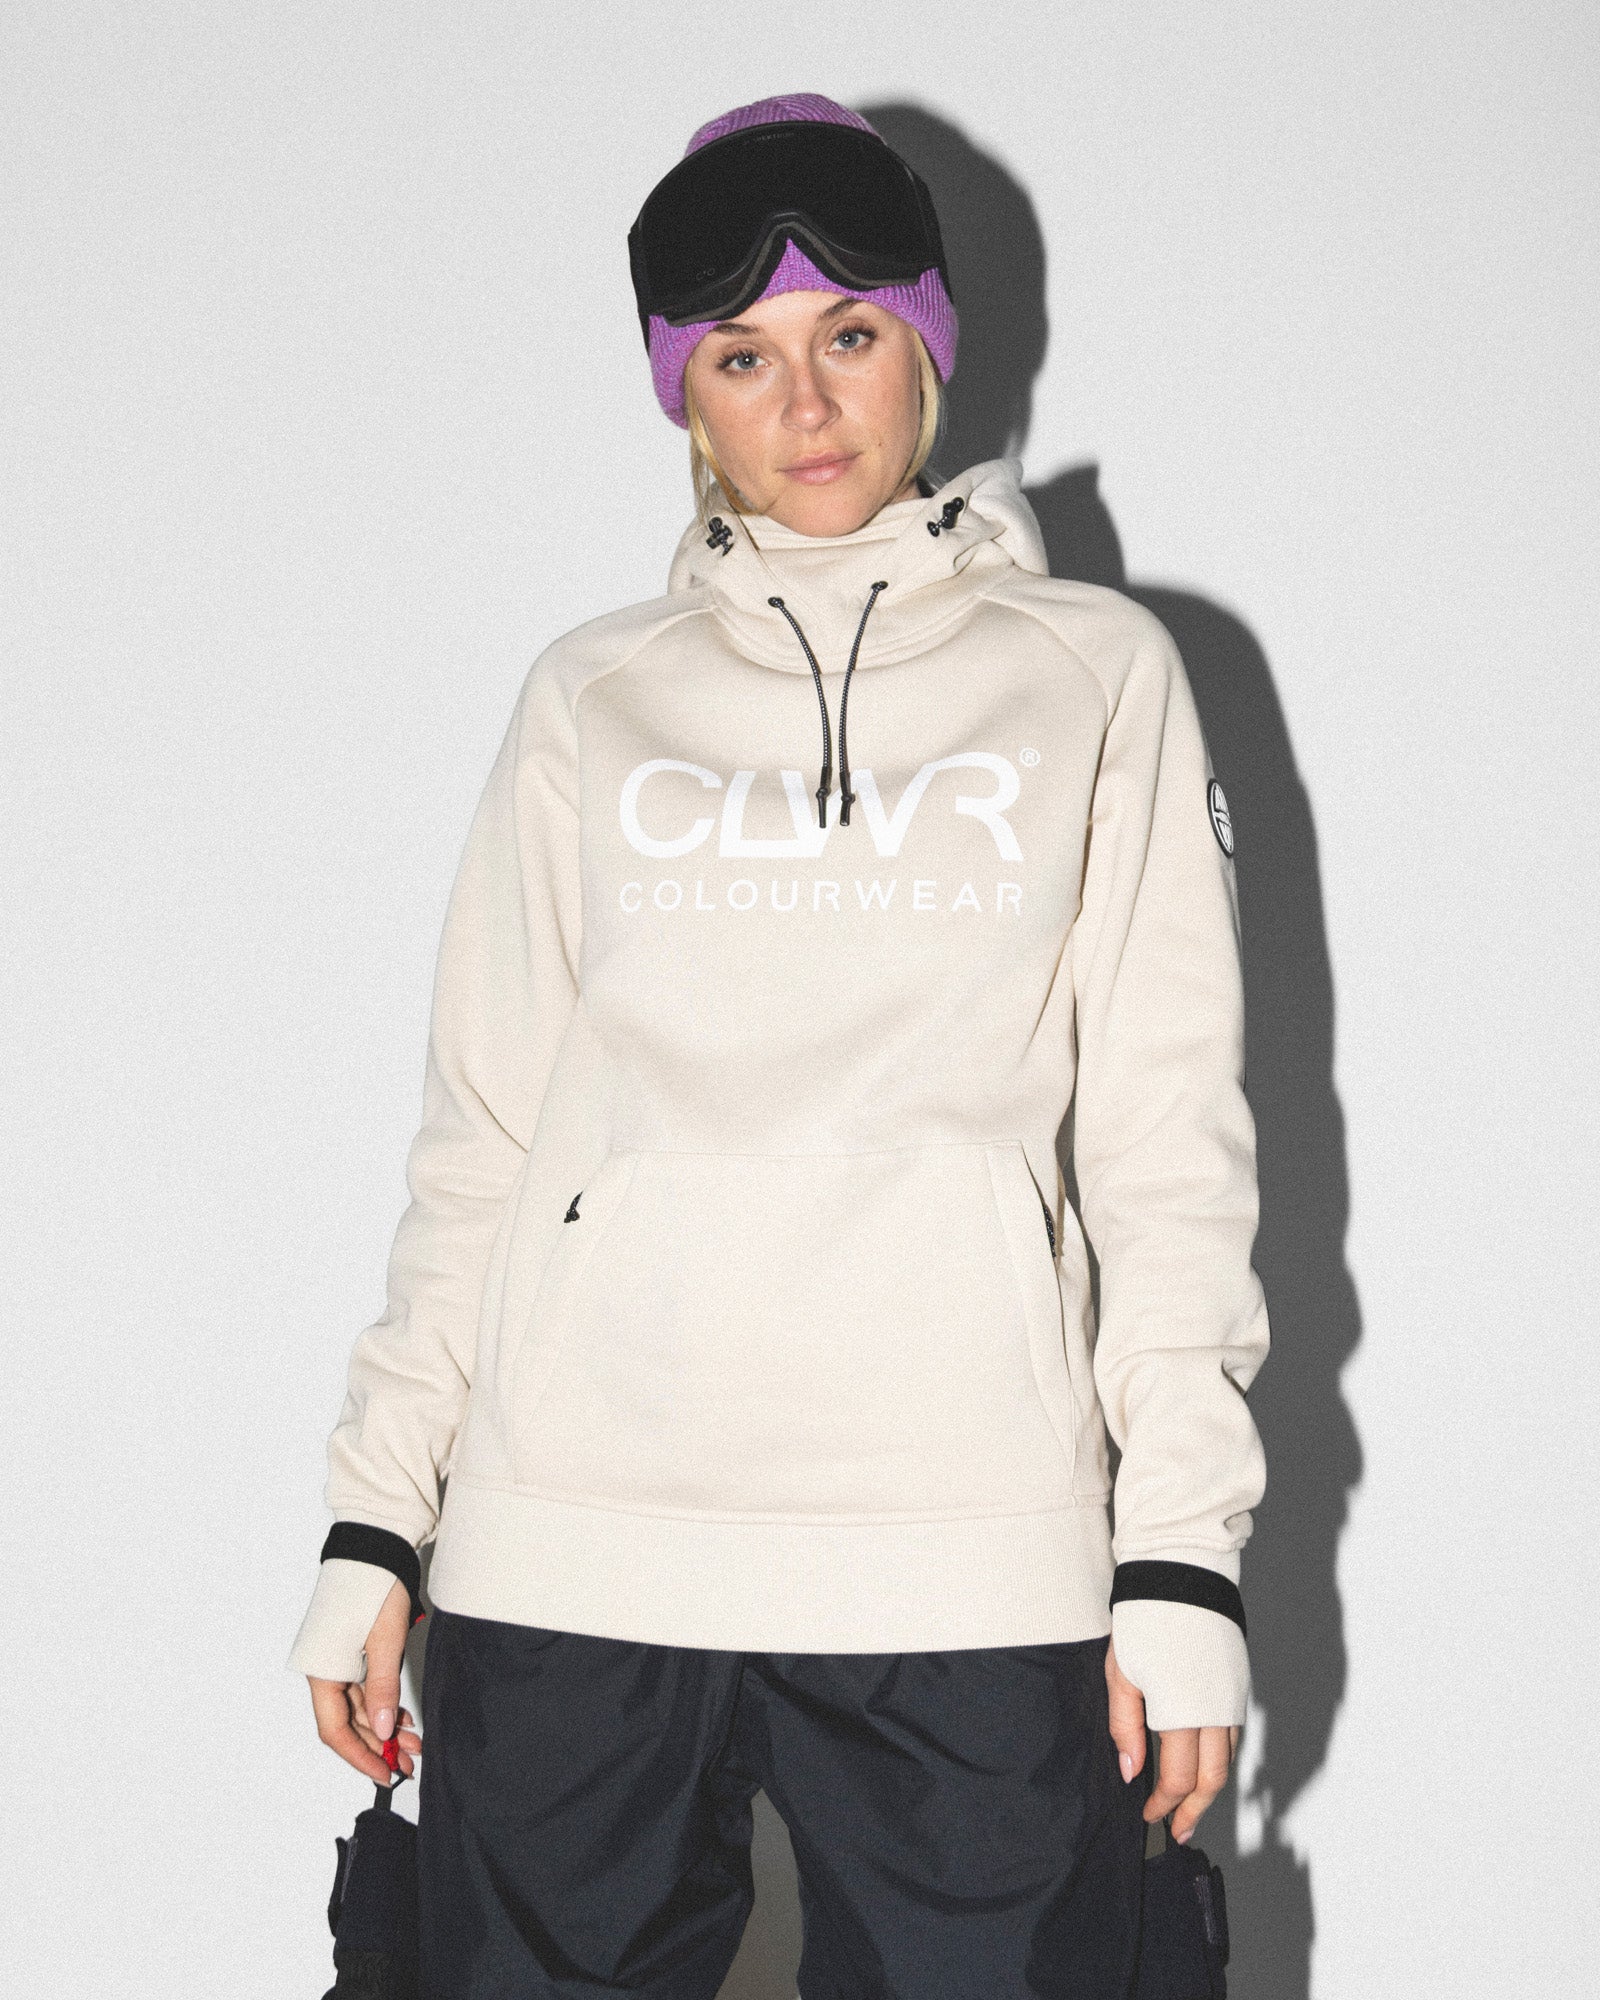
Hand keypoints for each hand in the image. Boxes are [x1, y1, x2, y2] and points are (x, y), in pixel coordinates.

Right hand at [307, 1577, 422, 1785]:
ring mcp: (337, 1661)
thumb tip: (381, 1732)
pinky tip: (402, 1718)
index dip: (360, 1757)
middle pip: (347, 1723)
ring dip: (382, 1727)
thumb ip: (382, 1689)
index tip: (385, 1774)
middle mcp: (324, 1670)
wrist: (374, 1545)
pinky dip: (381, 1705)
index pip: (335, 1731)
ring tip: (413, 1743)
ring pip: (358, 1708)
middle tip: (408, 1763)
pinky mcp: (350, 1651)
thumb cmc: (374, 1586)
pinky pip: (363, 1689)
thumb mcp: (384, 1641)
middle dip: (377, 1745)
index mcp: (323, 1671)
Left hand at [1105, 1636, 1238, 1844]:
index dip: (1164, 1804)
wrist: (1181, 1572)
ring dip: (1210, 1786)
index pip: (1178, 1778)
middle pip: (1212, 1779)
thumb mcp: (1121, 1672)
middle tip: (1179, 1831)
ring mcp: (1231, 1696)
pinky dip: (1220, 1757)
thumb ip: (1125, 1726)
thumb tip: (1130, 1772)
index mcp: (1182, 1711)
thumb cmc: (1146, 1618)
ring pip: (1228, 1758)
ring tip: (1191, 1804)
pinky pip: (1233, 1733)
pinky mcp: (1238, 1683)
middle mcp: (1215, 1710)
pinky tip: (1204, 1761)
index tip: (1149, 1815)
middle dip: (1195, 1810)